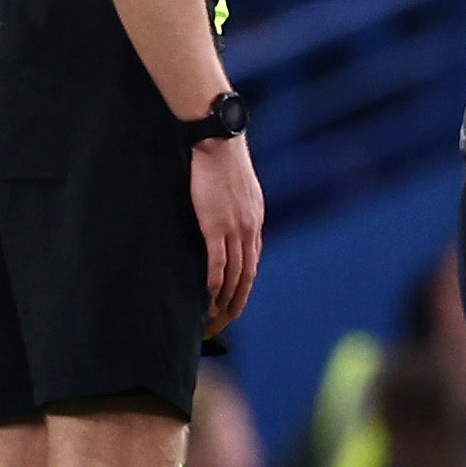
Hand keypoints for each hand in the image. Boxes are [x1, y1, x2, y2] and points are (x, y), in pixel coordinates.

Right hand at [192, 137, 263, 335]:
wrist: (220, 146)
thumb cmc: (224, 167)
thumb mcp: (240, 194)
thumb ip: (239, 214)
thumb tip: (232, 228)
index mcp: (255, 222)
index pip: (252, 263)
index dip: (245, 286)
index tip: (237, 302)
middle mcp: (249, 229)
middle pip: (248, 273)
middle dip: (239, 299)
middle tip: (229, 319)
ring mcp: (234, 228)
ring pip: (235, 271)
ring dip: (227, 296)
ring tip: (218, 315)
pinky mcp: (215, 224)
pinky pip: (218, 258)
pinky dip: (216, 278)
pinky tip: (210, 293)